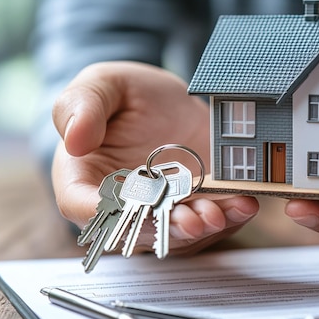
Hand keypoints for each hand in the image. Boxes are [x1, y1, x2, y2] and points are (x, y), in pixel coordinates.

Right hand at [52, 61, 257, 252]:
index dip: (103, 212)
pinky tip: (244, 204)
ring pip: (179, 234)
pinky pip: (210, 222)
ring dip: (203, 228)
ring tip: (222, 214)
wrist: (164, 104)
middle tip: (191, 221)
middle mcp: (122, 206)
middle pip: (139, 230)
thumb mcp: (102, 85)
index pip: (83, 206)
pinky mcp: (194, 209)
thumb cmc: (123, 96)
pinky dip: (229, 217)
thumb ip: (81, 106)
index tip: (127, 207)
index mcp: (84, 178)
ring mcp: (161, 213)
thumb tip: (74, 140)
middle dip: (168, 228)